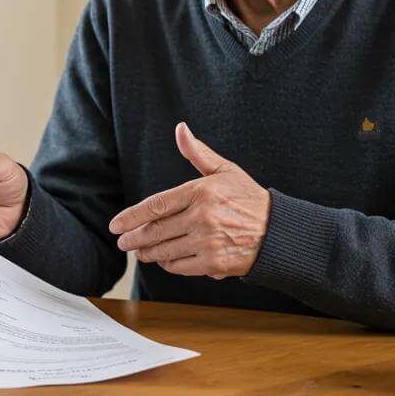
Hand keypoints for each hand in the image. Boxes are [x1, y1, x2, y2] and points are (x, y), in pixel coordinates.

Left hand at [109, 122, 271, 278]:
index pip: (155, 205)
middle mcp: (201, 217)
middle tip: (123, 242)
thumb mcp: (225, 170)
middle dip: (134, 238)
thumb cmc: (249, 199)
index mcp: (200, 192)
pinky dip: (168, 264)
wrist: (279, 232)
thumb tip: (180, 129)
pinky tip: (163, 260)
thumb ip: (197, 153)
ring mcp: (207, 241)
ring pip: (165, 250)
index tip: (116, 225)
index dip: (131, 217)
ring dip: (147, 253)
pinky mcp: (214, 263)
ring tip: (139, 252)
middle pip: (155, 230)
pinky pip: (180, 266)